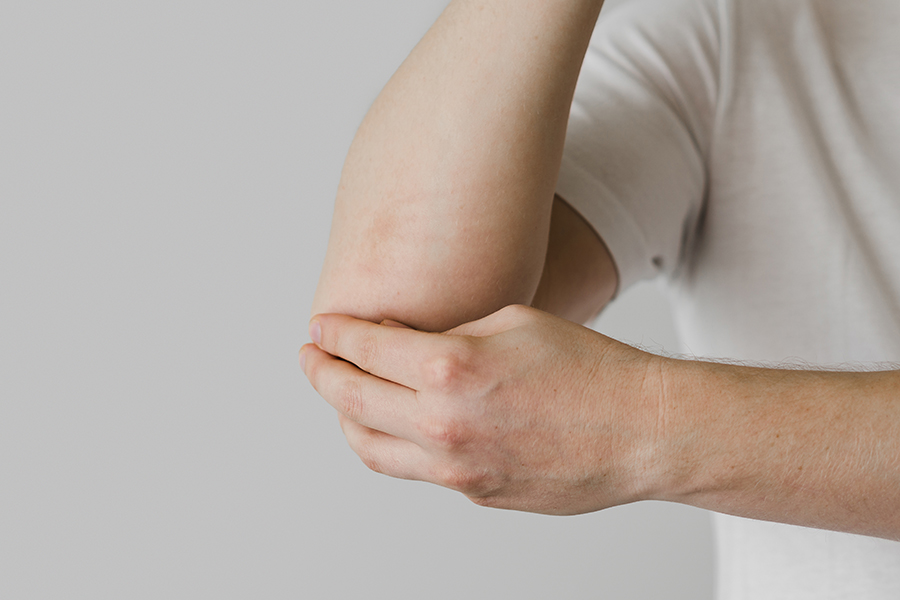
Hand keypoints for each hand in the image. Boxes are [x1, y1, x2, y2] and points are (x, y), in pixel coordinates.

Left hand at [300, 305, 666, 514]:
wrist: (642, 431)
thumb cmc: (589, 367)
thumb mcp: (512, 322)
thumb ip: (448, 333)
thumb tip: (404, 343)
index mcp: (450, 368)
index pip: (363, 349)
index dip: (334, 334)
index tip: (321, 327)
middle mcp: (442, 423)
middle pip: (350, 399)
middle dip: (322, 373)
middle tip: (312, 356)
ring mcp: (456, 467)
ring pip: (370, 447)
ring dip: (346, 417)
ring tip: (341, 395)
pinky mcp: (474, 493)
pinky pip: (414, 469)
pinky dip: (391, 443)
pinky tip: (394, 423)